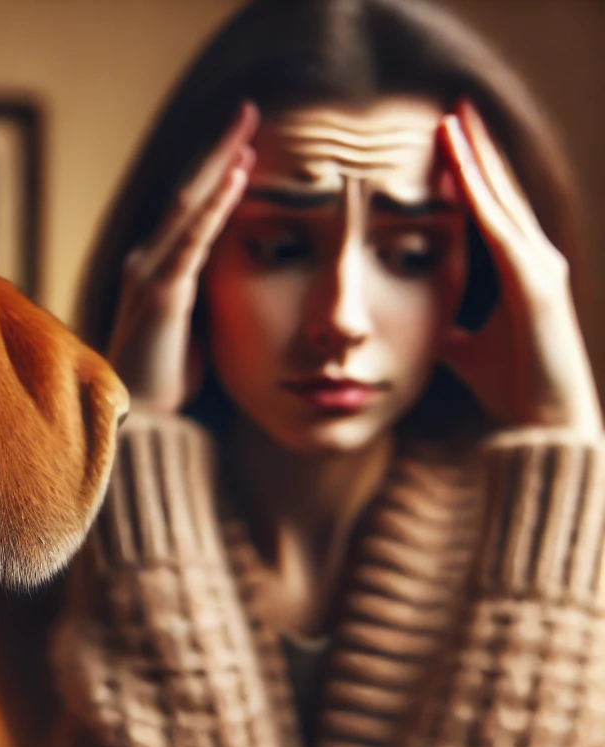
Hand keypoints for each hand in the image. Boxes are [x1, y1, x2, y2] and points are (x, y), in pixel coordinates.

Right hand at [107, 101, 259, 412]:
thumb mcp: (192, 330)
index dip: (216, 174)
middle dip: (218, 149)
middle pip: (187, 193)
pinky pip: (192, 240)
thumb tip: (231, 284)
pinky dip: (215, 205)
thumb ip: (203, 298)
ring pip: (188, 205)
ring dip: (219, 162)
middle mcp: (149, 262)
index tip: (246, 143)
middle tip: (248, 110)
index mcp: (158, 270)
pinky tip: (238, 174)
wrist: (139, 422)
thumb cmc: (164, 381)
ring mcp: (152, 275)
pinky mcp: (163, 294)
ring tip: (247, 125)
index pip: (190, 211)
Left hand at [438, 100, 601, 435]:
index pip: (489, 210)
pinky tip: (462, 170)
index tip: (444, 141)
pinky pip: (502, 231)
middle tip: (451, 108)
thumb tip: (419, 323)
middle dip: (476, 149)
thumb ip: (446, 330)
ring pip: (502, 200)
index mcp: (518, 271)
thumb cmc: (511, 388)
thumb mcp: (463, 351)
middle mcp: (533, 259)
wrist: (541, 425)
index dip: (469, 173)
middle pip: (500, 192)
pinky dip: (482, 199)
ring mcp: (539, 267)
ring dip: (478, 158)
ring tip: (454, 119)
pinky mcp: (536, 284)